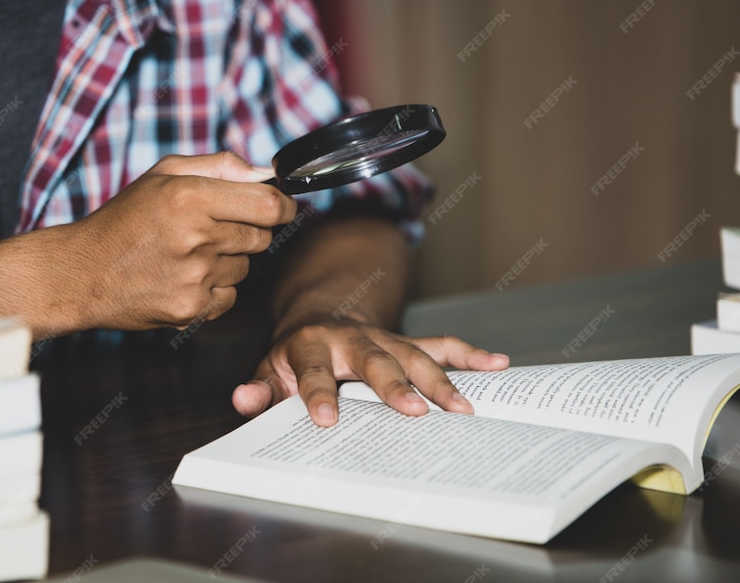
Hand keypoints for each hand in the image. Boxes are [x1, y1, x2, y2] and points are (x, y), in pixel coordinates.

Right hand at [67, 152, 296, 330]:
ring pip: (245, 267)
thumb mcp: (164, 174)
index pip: (268, 205)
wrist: (81, 273)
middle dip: (248, 231)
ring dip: (227, 260)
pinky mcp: (190, 308)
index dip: (282, 206)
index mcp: (190, 197)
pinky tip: (183, 278)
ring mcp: (194, 276)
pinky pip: (230, 296)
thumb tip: (267, 175)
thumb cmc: (124, 219)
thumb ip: (220, 166)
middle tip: (214, 229)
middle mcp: (195, 236)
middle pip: (261, 237)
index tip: (278, 207)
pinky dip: (215, 288)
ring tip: (188, 254)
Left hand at [231, 315, 508, 426]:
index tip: (327, 421)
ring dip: (440, 380)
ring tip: (463, 408)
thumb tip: (242, 401)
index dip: (318, 395)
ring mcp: (384, 339)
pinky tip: (498, 364)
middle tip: (414, 412)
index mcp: (311, 346)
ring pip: (414, 355)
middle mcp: (352, 339)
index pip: (313, 372)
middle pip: (374, 362)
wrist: (322, 319)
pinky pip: (442, 345)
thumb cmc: (295, 356)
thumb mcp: (270, 369)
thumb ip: (259, 389)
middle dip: (393, 386)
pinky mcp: (408, 342)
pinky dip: (470, 355)